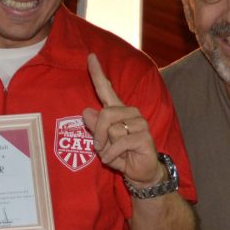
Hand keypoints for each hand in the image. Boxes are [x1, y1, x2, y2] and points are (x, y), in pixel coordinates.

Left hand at [83, 53, 163, 187]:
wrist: (140, 173)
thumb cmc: (121, 155)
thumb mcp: (103, 142)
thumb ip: (94, 128)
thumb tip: (86, 111)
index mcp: (118, 111)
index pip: (106, 89)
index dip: (98, 74)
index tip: (90, 57)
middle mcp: (130, 113)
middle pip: (105, 113)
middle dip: (97, 134)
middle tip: (99, 148)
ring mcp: (139, 123)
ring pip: (112, 129)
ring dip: (105, 147)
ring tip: (110, 154)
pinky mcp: (144, 136)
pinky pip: (119, 142)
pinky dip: (111, 155)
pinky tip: (115, 160)